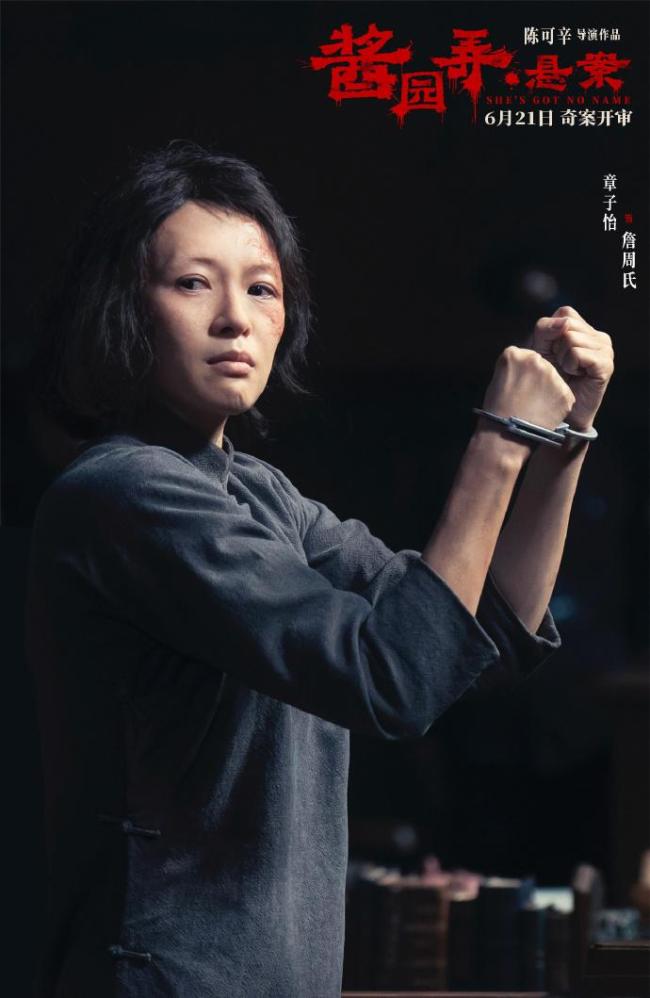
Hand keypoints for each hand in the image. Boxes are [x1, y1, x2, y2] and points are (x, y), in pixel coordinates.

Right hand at [482, 345, 575, 431]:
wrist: (505, 436)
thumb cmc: (497, 411)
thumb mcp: (497, 379)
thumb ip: (514, 368)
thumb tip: (526, 368)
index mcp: (514, 355)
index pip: (526, 356)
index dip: (523, 372)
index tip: (518, 384)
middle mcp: (535, 360)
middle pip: (542, 364)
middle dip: (538, 378)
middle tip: (528, 397)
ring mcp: (552, 376)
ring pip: (555, 378)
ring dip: (549, 390)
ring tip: (535, 407)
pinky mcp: (565, 393)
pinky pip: (563, 394)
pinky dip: (557, 403)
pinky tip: (544, 412)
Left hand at [531, 305, 614, 430]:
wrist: (556, 410)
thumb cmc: (547, 380)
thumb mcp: (540, 349)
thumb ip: (545, 329)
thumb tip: (564, 323)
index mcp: (584, 330)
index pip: (565, 313)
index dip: (551, 331)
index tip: (551, 352)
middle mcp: (598, 337)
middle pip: (567, 324)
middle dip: (555, 346)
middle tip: (560, 365)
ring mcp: (605, 350)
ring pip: (571, 338)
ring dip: (561, 358)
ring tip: (567, 371)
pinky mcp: (605, 364)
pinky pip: (578, 353)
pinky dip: (570, 364)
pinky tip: (574, 375)